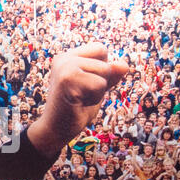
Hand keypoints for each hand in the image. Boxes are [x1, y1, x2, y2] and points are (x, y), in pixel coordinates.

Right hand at [28, 43, 127, 157]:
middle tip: (81, 94)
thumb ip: (110, 75)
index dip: (101, 70)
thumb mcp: (96, 88)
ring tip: (80, 99)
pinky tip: (78, 103)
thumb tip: (124, 65)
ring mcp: (64, 67)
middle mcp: (63, 58)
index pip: (100, 49)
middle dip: (102, 80)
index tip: (83, 86)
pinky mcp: (66, 79)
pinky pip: (100, 84)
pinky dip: (94, 98)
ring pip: (105, 71)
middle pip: (105, 59)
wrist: (55, 130)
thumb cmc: (75, 109)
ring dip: (98, 91)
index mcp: (67, 57)